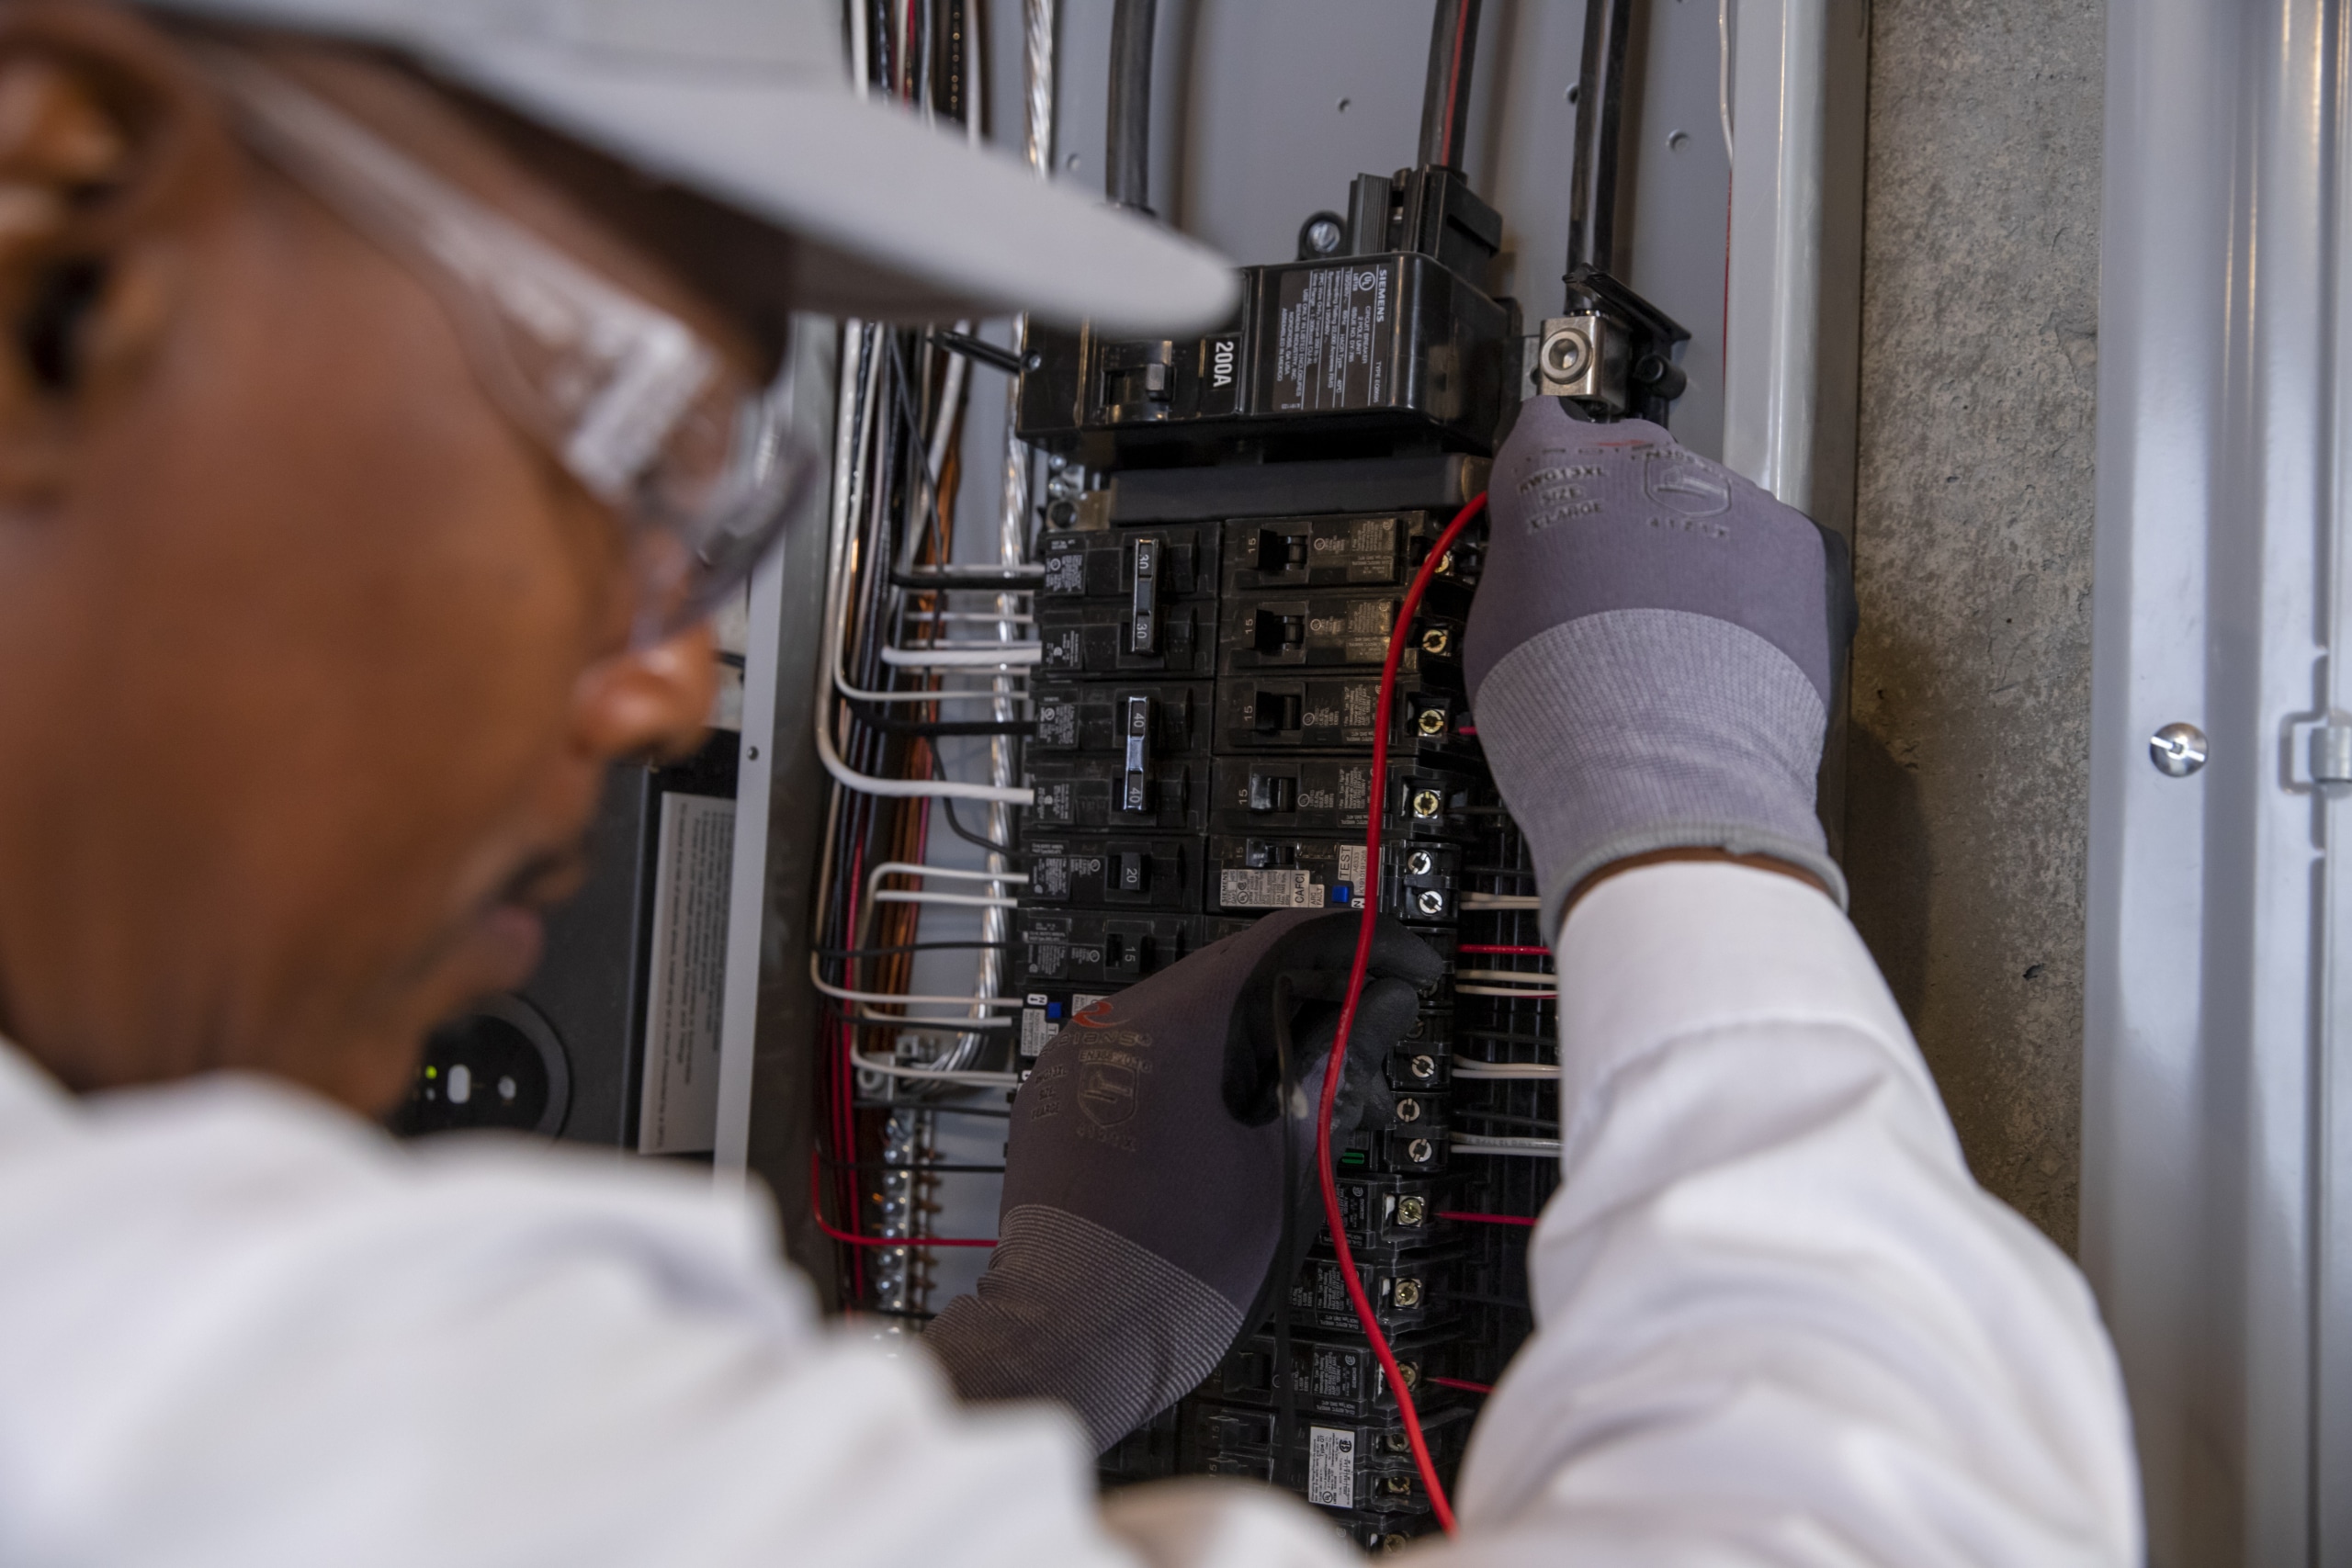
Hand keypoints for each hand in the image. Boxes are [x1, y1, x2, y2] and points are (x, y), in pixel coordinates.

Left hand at [924, 909, 1443, 1450]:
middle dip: (1316, 1001)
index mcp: (1167, 1030)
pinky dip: (1205, 1070)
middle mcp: (1109, 1029)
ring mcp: (1077, 1064)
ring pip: (1192, 1015)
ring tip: (1313, 1105)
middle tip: (1374, 1042)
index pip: (1281, 942)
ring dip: (1262, 1040)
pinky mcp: (1063, 1101)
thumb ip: (1336, 1070)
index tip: (1406, 967)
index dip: (1361, 946)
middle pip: (1235, 973)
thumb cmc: (1173, 1276)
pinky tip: (1245, 1120)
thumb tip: (1378, 1006)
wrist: (1070, 1344)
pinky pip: (1148, 1056)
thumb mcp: (1285, 1165)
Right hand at [1464, 401, 1855, 935]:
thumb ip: (1523, 563)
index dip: (1546, 469)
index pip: (1542, 427)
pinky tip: (1724, 648)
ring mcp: (1726, 495)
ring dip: (1692, 554)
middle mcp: (1641, 461)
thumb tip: (1543, 566)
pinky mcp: (1796, 541)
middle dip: (1625, 514)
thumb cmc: (1563, 706)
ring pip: (1705, 508)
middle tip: (1612, 591)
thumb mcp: (1493, 623)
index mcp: (1550, 469)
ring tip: (1674, 639)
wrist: (1662, 763)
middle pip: (1632, 464)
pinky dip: (1753, 592)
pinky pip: (1769, 552)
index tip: (1552, 497)